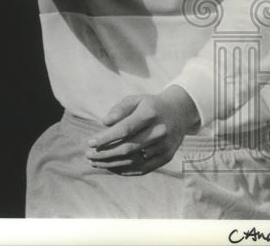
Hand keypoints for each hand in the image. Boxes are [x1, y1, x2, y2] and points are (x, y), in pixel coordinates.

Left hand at [84, 86, 199, 175]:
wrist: (180, 112)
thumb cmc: (150, 105)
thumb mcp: (135, 100)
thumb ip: (120, 109)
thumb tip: (104, 123)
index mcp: (149, 114)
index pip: (124, 129)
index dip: (106, 138)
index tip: (90, 142)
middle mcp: (159, 131)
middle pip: (128, 148)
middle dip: (105, 154)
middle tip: (89, 155)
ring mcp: (165, 146)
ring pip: (135, 161)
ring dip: (112, 164)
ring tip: (96, 162)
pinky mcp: (167, 157)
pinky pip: (145, 169)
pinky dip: (127, 171)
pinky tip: (112, 168)